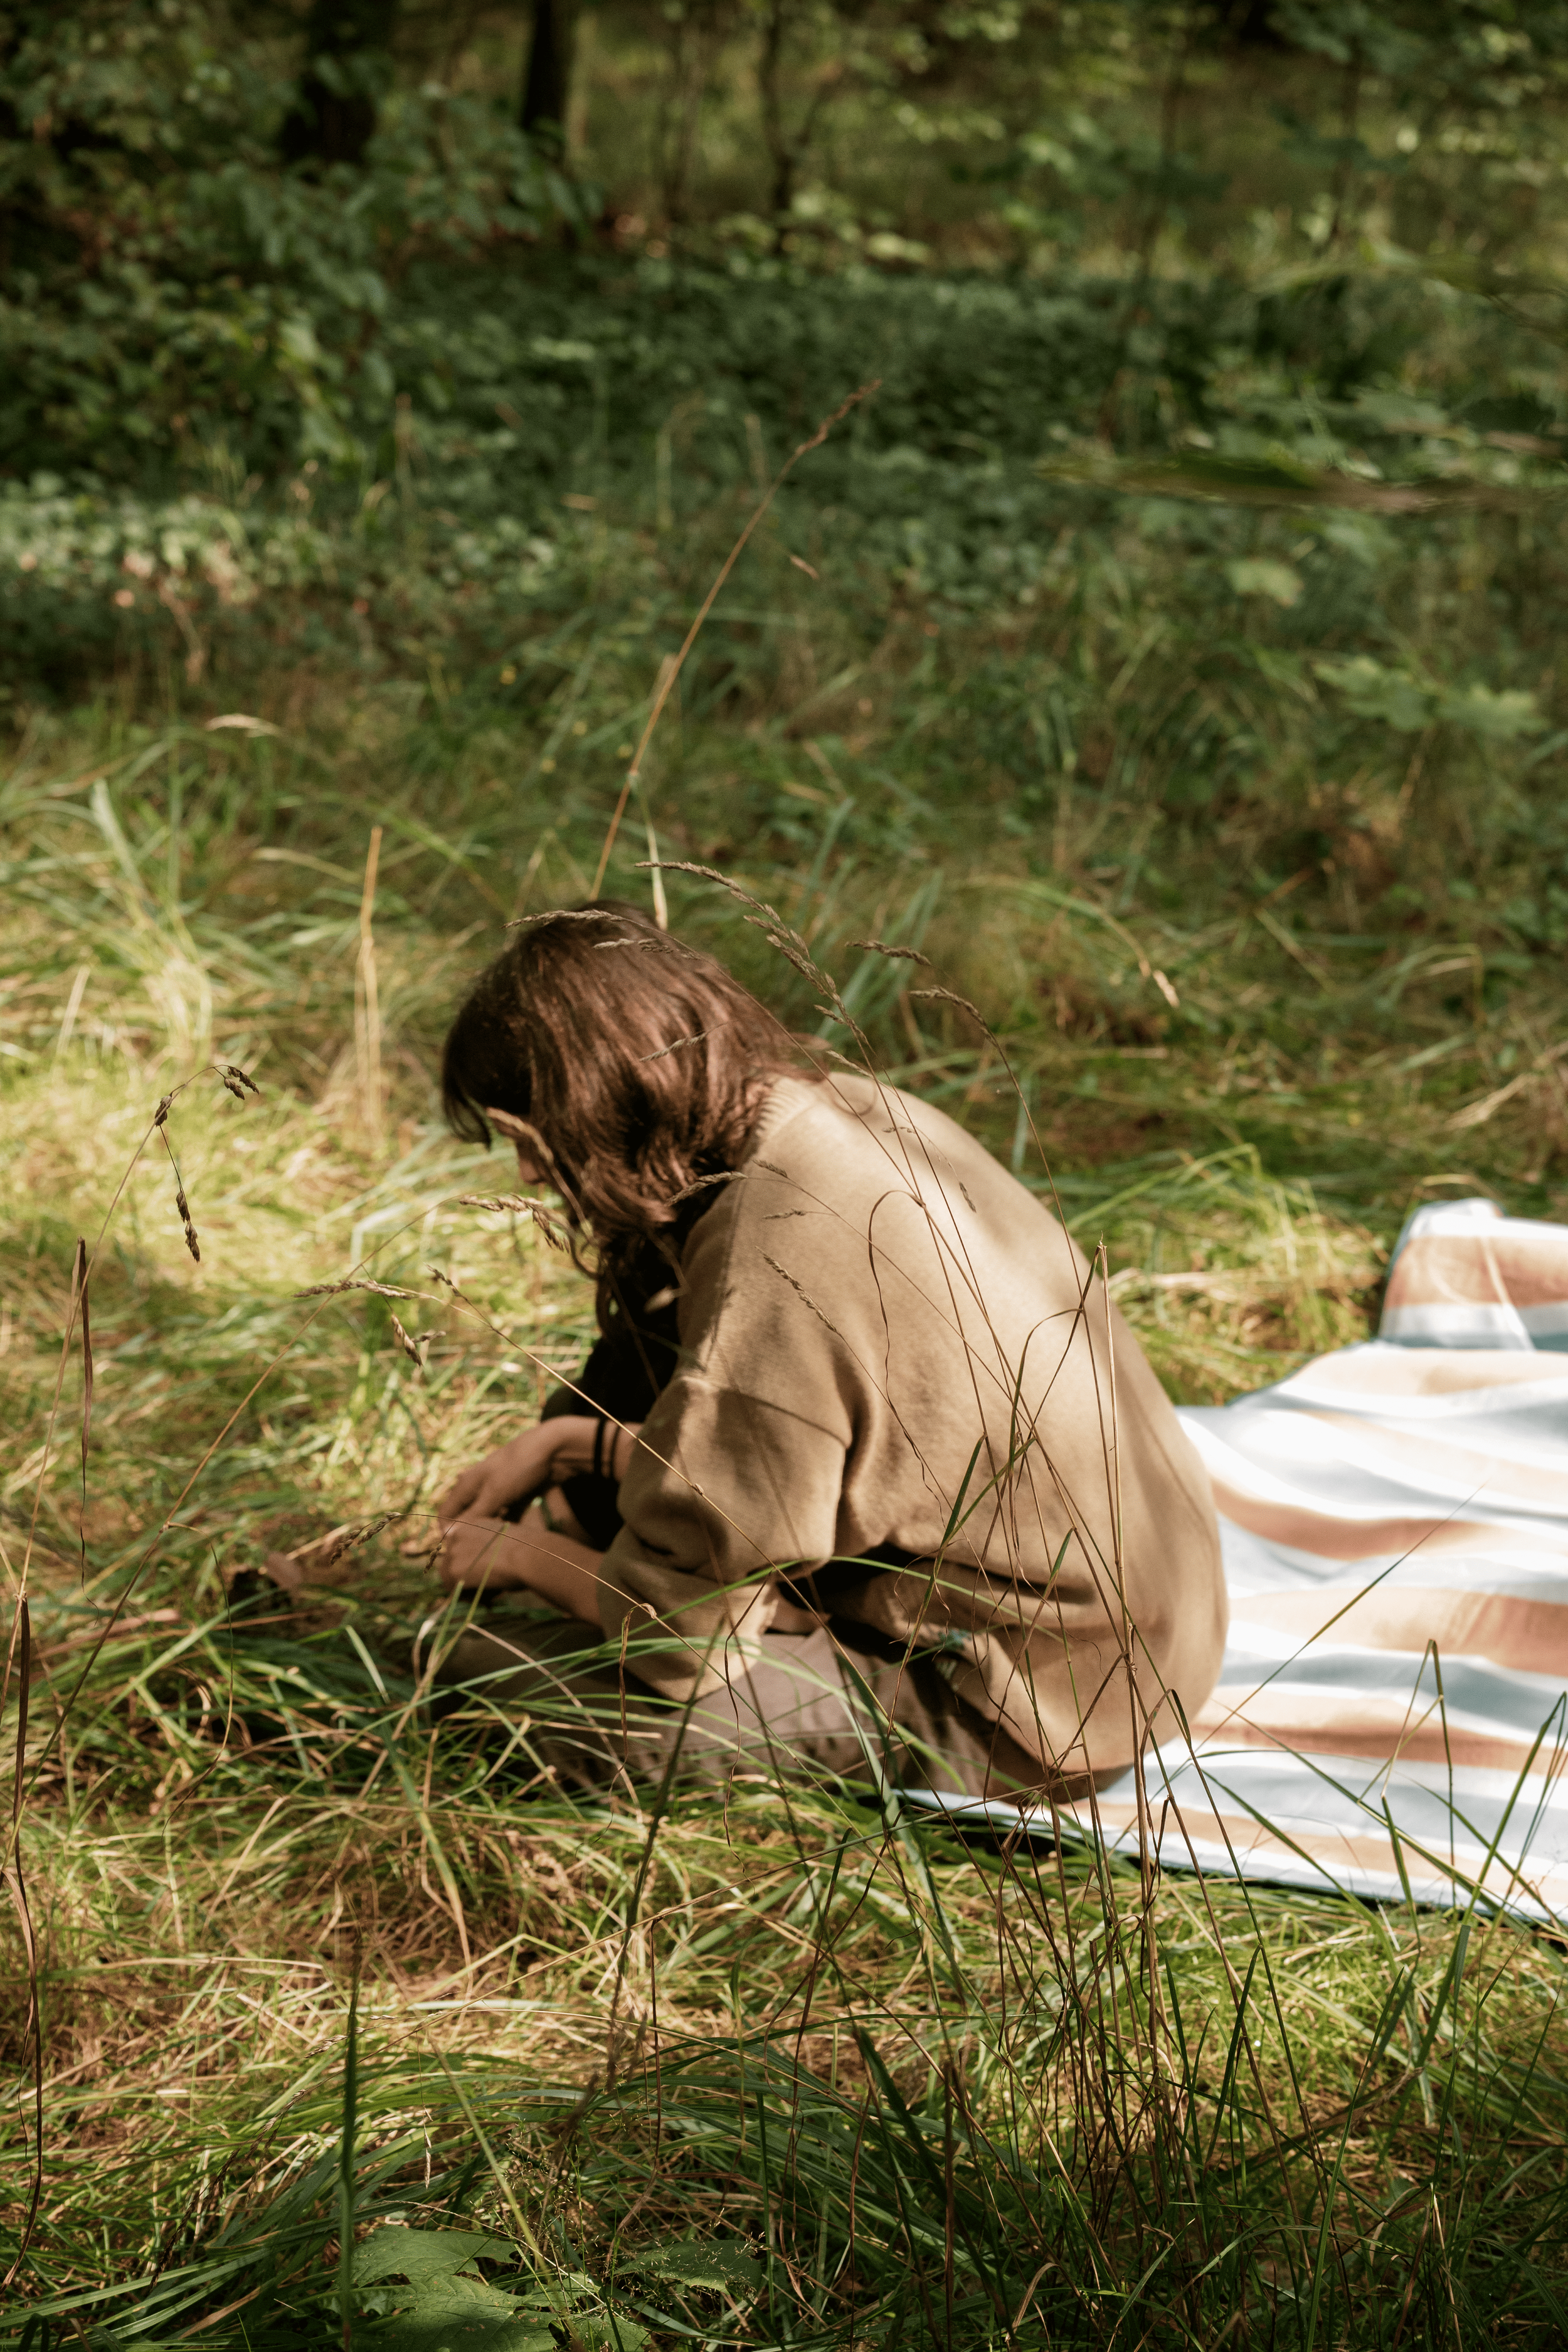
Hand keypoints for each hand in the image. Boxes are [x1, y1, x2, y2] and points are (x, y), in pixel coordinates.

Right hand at [435, 1416, 642, 1532]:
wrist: (556, 1449)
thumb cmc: (519, 1468)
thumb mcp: (494, 1494)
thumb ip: (473, 1515)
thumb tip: (448, 1535)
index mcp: (467, 1484)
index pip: (446, 1513)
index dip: (447, 1532)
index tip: (459, 1551)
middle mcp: (480, 1487)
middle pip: (468, 1517)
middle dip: (473, 1535)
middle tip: (483, 1551)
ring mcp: (499, 1491)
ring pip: (489, 1519)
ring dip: (493, 1531)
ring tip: (501, 1546)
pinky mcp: (517, 1496)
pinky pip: (508, 1517)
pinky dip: (509, 1526)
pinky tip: (516, 1538)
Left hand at [437, 1508, 544, 1593]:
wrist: (528, 1555)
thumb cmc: (528, 1546)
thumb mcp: (506, 1536)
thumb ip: (489, 1543)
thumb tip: (487, 1559)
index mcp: (470, 1523)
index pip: (459, 1547)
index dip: (470, 1562)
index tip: (484, 1571)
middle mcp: (458, 1534)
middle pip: (451, 1562)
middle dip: (467, 1575)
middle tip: (487, 1584)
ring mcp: (454, 1552)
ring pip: (451, 1578)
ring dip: (467, 1587)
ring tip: (490, 1591)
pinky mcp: (454, 1571)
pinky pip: (455, 1591)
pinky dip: (470, 1597)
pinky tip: (488, 1597)